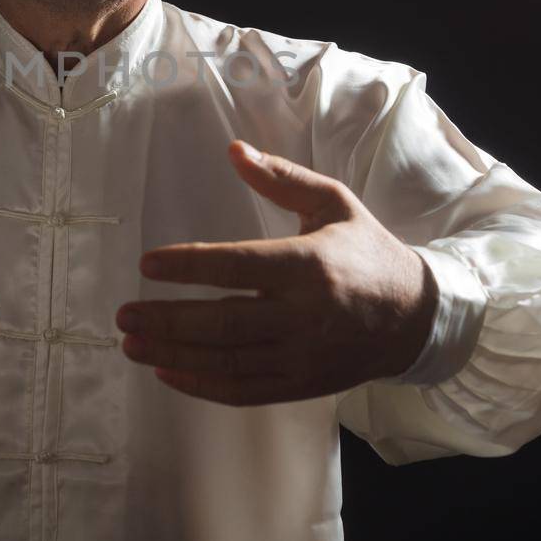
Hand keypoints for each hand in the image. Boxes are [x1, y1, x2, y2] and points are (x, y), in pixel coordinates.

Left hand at [117, 140, 436, 406]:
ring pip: (227, 361)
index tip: (148, 263)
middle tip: (123, 314)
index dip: (189, 266)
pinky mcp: (302, 384)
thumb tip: (234, 149)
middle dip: (167, 320)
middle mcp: (305, 315)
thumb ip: (281, 178)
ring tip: (132, 343)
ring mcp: (303, 355)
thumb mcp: (333, 203)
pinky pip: (244, 390)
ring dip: (173, 354)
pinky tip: (167, 372)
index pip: (238, 266)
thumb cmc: (366, 252)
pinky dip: (202, 385)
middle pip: (224, 323)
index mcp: (310, 264)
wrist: (417, 317)